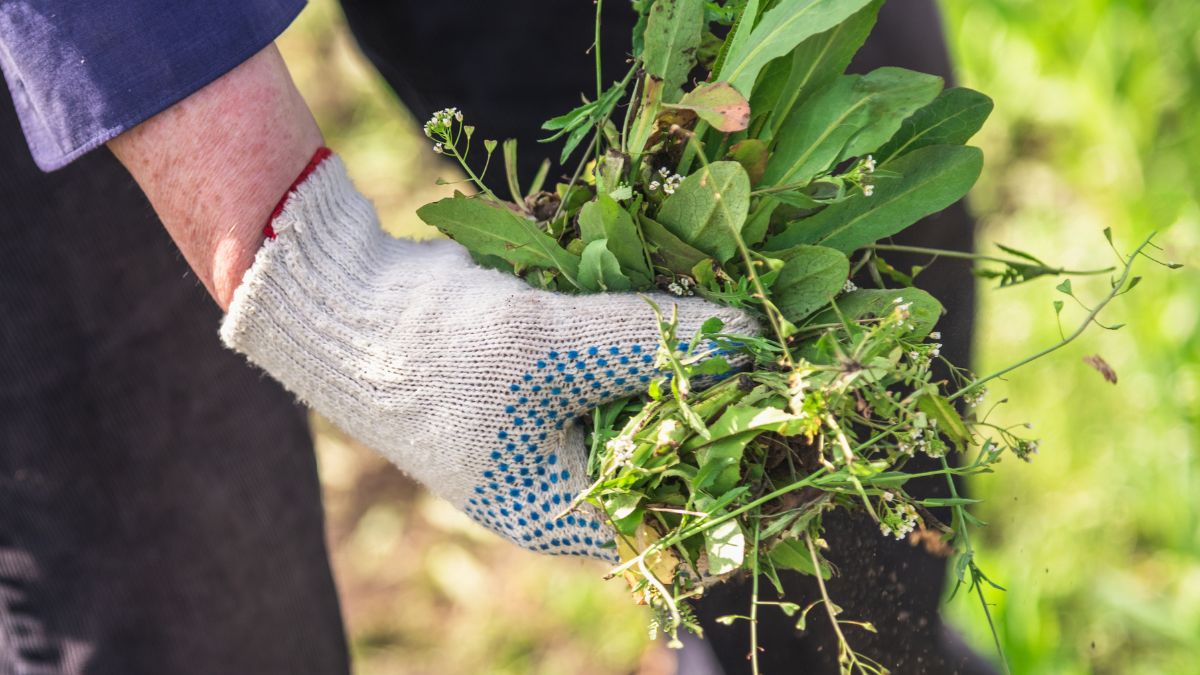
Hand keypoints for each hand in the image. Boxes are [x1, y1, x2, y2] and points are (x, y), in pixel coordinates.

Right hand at [221, 152, 758, 559]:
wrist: (349, 306)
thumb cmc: (438, 352)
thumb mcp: (551, 348)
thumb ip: (652, 344)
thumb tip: (755, 339)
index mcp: (563, 511)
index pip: (679, 518)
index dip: (740, 478)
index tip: (791, 420)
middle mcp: (565, 480)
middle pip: (672, 457)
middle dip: (723, 406)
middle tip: (778, 354)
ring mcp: (556, 426)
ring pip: (648, 402)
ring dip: (689, 362)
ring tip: (743, 319)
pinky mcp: (551, 377)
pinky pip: (617, 366)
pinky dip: (646, 336)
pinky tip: (683, 298)